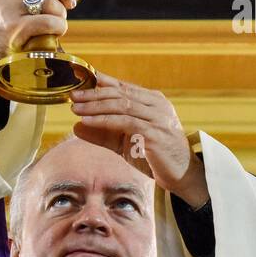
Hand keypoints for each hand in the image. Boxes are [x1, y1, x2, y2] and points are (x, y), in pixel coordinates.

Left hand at [69, 73, 209, 207]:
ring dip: (95, 106)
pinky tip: (88, 121)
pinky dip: (104, 120)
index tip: (78, 80)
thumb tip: (76, 126)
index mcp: (153, 101)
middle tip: (73, 95)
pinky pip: (125, 122)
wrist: (182, 176)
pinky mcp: (155, 134)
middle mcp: (157, 105)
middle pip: (120, 93)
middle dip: (93, 94)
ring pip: (121, 105)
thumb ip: (102, 133)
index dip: (100, 82)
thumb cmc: (153, 157)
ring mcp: (158, 118)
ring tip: (76, 108)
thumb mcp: (124, 142)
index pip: (123, 86)